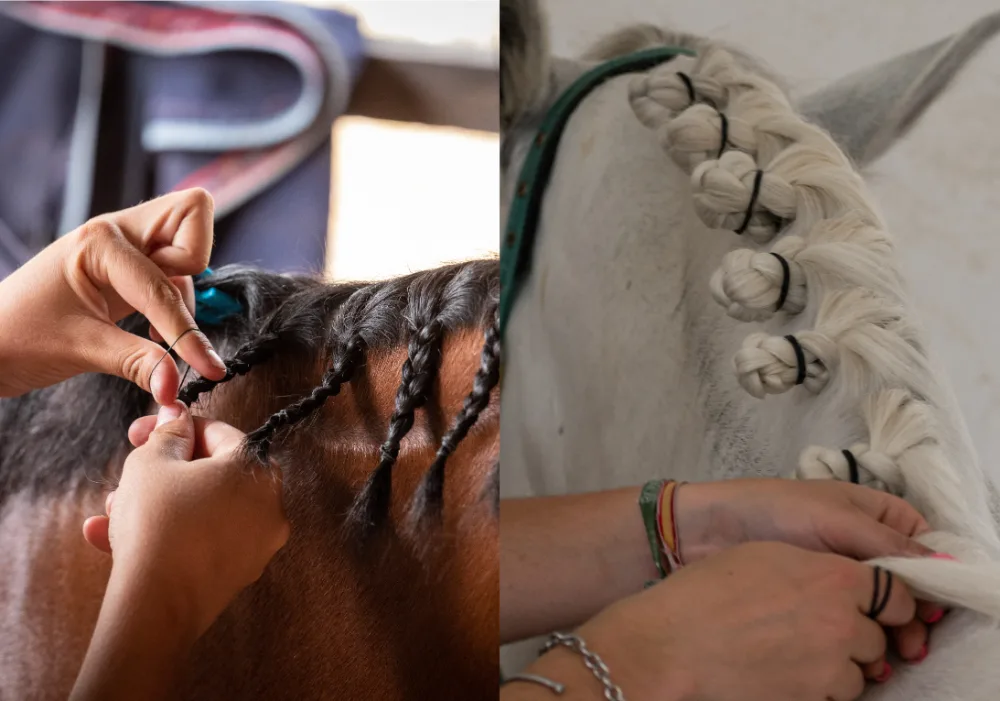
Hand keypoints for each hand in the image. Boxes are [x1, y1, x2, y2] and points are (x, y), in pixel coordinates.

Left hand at [0, 189, 226, 404]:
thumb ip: (136, 363)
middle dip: (198, 257)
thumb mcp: (80, 350)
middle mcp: (117, 233)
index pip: (164, 283)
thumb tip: (176, 384)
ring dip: (186, 291)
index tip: (208, 367)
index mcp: (99, 242)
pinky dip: (176, 302)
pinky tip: (153, 333)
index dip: (186, 331)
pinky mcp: (131, 269)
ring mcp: (126, 248)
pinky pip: (175, 271)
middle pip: (190, 214)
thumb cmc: (18, 337)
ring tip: (157, 335)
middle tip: (179, 306)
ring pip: (188, 245)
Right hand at [82, 402, 289, 637]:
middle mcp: (270, 504)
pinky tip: (115, 538)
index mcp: (256, 469)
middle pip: (212, 474)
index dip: (177, 428)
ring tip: (113, 509)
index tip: (144, 431)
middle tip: (127, 472)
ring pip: (203, 510)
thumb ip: (169, 433)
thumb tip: (178, 416)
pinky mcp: (241, 572)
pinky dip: (169, 534)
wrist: (156, 605)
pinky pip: (202, 541)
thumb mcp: (152, 462)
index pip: (220, 434)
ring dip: (158, 505)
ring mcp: (259, 542)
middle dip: (163, 472)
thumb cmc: (156, 523)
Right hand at [573, 542, 921, 700]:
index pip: (897, 593)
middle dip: (859, 633)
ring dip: (841, 664)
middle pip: (879, 635)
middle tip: (822, 627)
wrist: (673, 643)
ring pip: (860, 672)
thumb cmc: (709, 590)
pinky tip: (787, 671)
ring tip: (800, 652)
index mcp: (836, 577)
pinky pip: (834, 695)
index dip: (893, 600)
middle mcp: (843, 622)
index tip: (885, 606)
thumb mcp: (767, 556)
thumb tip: (841, 580)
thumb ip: (817, 567)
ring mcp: (829, 666)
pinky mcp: (812, 698)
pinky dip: (820, 687)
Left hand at [673, 478, 937, 661]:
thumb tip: (938, 567)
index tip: (930, 604)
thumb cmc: (770, 510)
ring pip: (877, 605)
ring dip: (887, 632)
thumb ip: (886, 543)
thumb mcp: (834, 518)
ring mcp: (834, 571)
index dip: (930, 573)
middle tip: (911, 643)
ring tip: (886, 656)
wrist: (707, 530)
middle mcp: (857, 541)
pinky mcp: (812, 598)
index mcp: (869, 511)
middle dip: (911, 613)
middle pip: (903, 581)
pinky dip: (857, 638)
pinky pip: (846, 620)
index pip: (918, 543)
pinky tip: (857, 657)